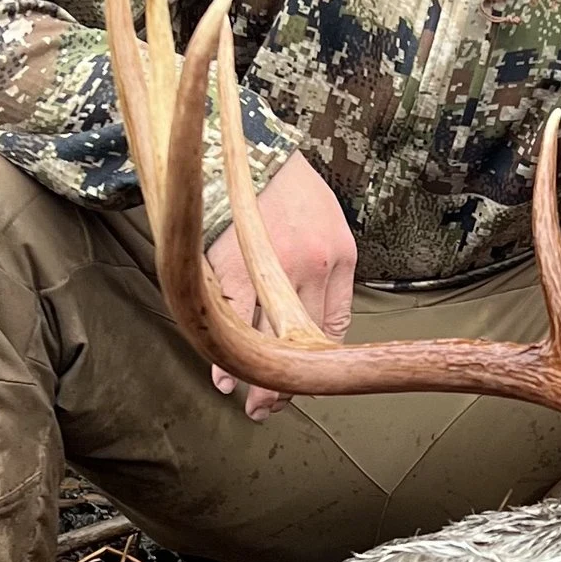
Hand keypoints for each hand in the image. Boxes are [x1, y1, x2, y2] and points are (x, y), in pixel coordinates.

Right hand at [205, 152, 356, 421]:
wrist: (251, 154)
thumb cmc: (291, 191)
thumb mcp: (331, 227)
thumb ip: (329, 274)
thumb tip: (319, 325)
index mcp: (338, 257)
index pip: (333, 325)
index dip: (320, 361)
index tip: (306, 380)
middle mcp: (309, 268)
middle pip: (303, 342)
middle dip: (289, 383)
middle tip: (273, 407)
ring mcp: (269, 270)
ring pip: (266, 340)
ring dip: (258, 378)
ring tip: (251, 401)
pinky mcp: (231, 268)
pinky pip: (231, 323)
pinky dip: (226, 354)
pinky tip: (222, 373)